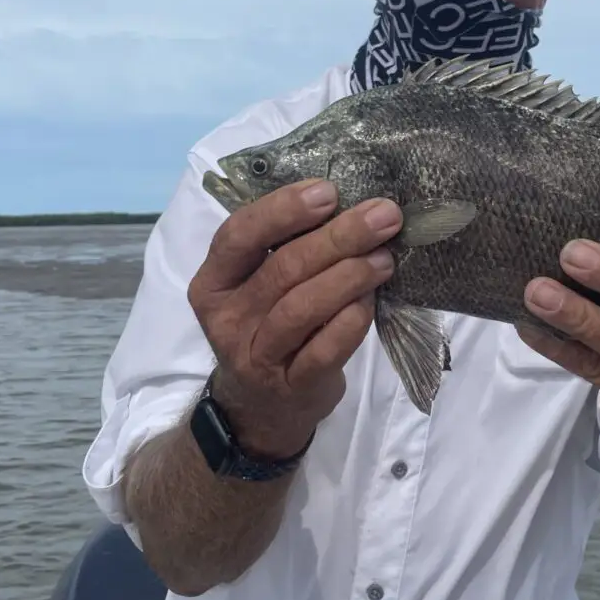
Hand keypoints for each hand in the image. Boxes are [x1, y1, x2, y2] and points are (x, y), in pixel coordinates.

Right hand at [188, 178, 401, 459]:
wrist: (261, 408)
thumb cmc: (269, 325)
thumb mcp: (260, 285)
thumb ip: (289, 245)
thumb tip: (352, 201)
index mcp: (214, 280)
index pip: (239, 235)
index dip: (284, 209)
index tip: (328, 192)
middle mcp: (226, 318)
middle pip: (282, 268)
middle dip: (339, 237)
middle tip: (383, 216)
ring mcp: (255, 356)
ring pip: (301, 308)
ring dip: (350, 276)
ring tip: (385, 258)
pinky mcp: (290, 386)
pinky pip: (324, 350)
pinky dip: (352, 321)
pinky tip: (371, 300)